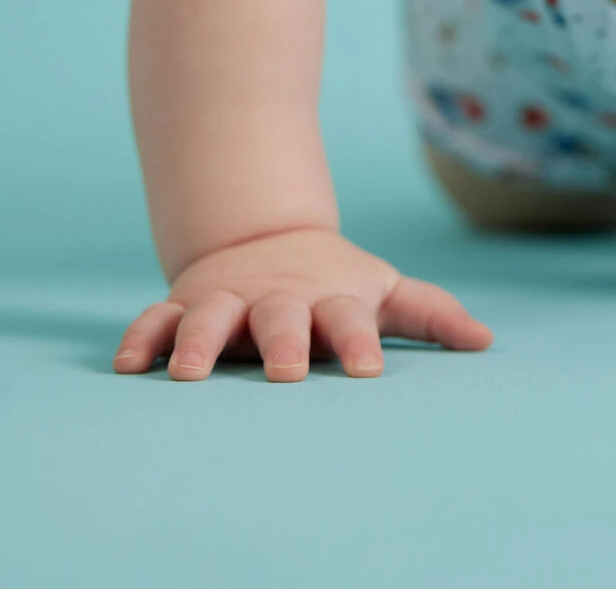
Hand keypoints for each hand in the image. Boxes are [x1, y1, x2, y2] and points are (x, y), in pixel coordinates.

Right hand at [113, 227, 493, 380]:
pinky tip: (129, 366)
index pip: (351, 321)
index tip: (371, 371)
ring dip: (199, 341)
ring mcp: (228, 300)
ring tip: (189, 375)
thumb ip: (430, 314)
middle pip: (280, 318)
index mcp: (328, 299)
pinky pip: (156, 320)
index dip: (361, 342)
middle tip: (287, 373)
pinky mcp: (185, 305)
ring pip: (210, 317)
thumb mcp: (381, 291)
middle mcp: (277, 300)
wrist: (264, 240)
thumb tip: (486, 341)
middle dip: (283, 342)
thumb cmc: (333, 283)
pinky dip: (141, 338)